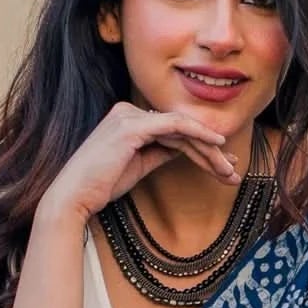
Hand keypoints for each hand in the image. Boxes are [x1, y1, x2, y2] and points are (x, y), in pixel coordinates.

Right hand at [36, 100, 239, 226]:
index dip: (201, 147)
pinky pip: (174, 126)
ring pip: (181, 129)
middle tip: (232, 171)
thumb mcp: (139, 166)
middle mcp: (128, 112)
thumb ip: (161, 152)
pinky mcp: (132, 127)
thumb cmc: (101, 185)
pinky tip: (217, 145)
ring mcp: (129, 116)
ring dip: (209, 150)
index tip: (223, 165)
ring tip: (228, 171)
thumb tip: (186, 149)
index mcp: (128, 119)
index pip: (172, 130)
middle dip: (210, 150)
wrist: (74, 196)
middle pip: (180, 129)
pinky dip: (197, 134)